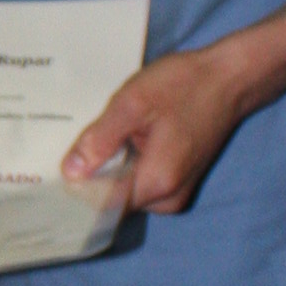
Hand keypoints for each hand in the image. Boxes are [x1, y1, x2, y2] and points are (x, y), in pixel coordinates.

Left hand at [62, 46, 252, 214]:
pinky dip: (127, 166)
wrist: (230, 78)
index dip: (76, 190)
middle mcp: (167, 199)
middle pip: (113, 201)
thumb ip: (100, 140)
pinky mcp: (177, 183)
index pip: (102, 206)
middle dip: (93, 176)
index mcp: (156, 182)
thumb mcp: (133, 103)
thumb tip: (70, 173)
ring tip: (105, 136)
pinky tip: (124, 139)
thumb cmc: (185, 85)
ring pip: (125, 192)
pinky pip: (140, 183)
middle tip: (77, 144)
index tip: (55, 174)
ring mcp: (175, 193)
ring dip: (110, 169)